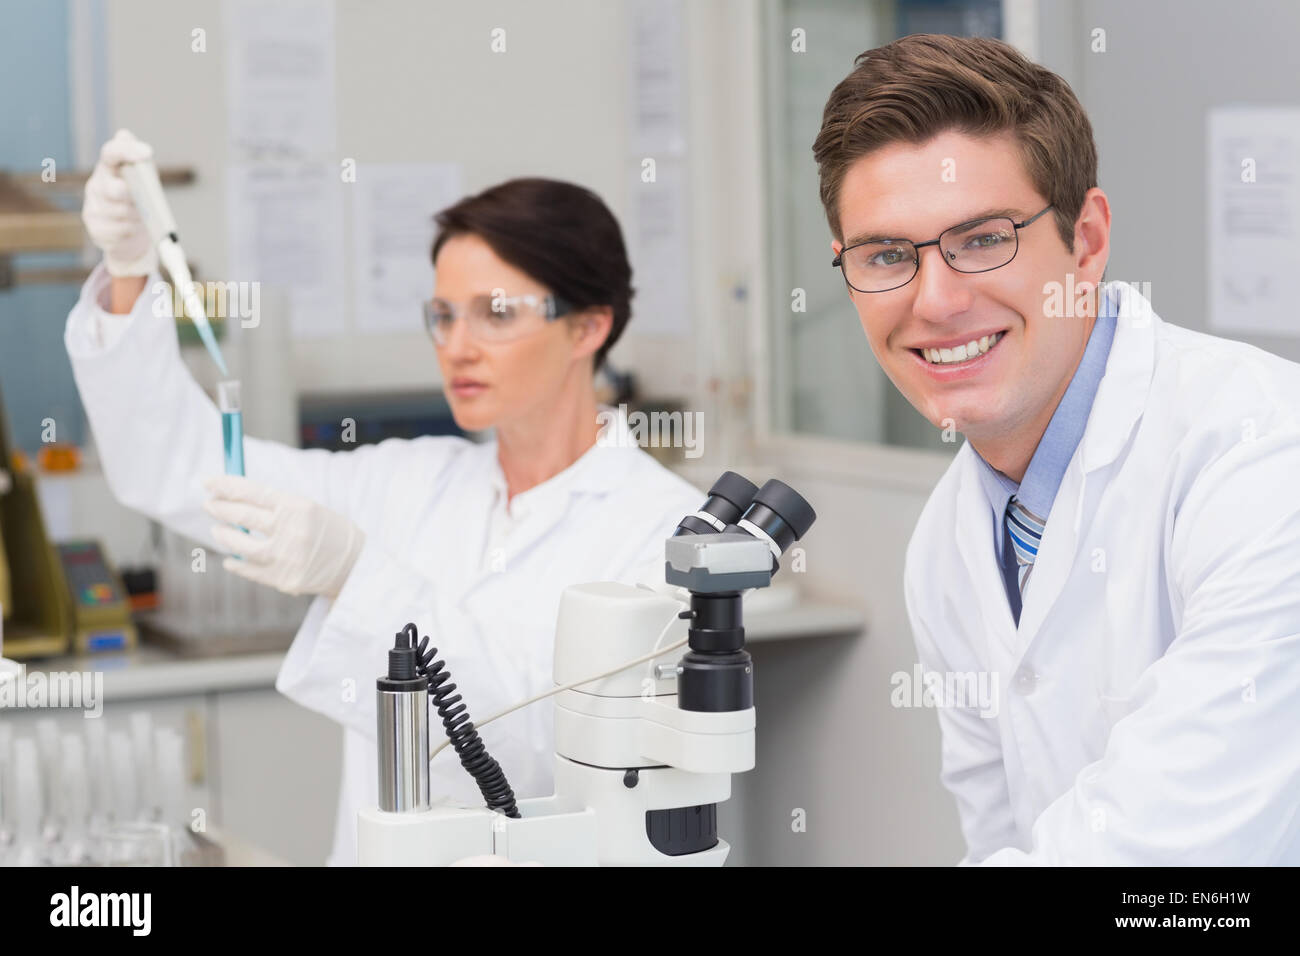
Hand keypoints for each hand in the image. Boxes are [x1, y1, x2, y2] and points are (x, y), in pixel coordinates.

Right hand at [82, 129, 156, 276]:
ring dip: (135, 217)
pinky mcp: (94, 228)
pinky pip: (118, 230)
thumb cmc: (141, 202)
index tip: (148, 152)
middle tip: (142, 202)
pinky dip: (130, 231)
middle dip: (131, 197)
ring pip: (119, 212)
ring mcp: (92, 206)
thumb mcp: (145, 180)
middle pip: (114, 189)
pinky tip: (131, 229)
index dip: (127, 151)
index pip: (111, 153)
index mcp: (109, 168)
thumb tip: (124, 135)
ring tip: (139, 217)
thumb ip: (139, 161)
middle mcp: (96, 184)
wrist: (134, 235)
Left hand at [203, 475, 364, 597]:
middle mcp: (290, 530)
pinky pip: (249, 570)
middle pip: (242, 516)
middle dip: (220, 508)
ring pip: (239, 545)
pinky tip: (230, 558)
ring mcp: (285, 557)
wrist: (356, 565)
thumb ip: (276, 506)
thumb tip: (236, 498)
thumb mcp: (309, 509)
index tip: (208, 482)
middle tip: (209, 505)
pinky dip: (236, 563)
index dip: (226, 486)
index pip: (253, 492)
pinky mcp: (283, 579)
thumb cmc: (329, 532)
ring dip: (223, 535)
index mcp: (298, 507)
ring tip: (217, 530)